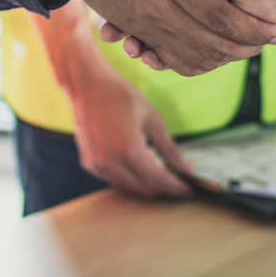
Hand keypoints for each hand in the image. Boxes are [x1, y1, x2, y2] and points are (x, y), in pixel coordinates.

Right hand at [69, 61, 193, 198]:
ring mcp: (97, 166)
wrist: (86, 86)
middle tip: (178, 180)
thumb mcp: (152, 119)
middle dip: (163, 187)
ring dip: (147, 184)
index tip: (189, 189)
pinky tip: (139, 166)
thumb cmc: (121, 97)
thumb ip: (170, 148)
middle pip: (145, 189)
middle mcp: (111, 163)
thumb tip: (187, 169)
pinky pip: (115, 180)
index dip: (176, 188)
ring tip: (161, 172)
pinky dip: (130, 178)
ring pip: (130, 188)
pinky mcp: (89, 164)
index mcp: (129, 150)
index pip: (158, 180)